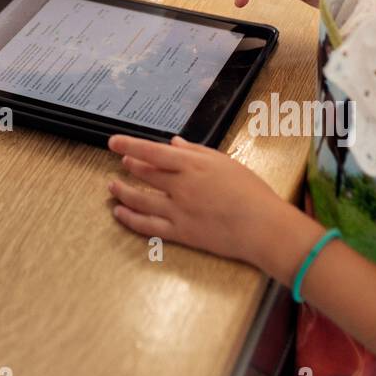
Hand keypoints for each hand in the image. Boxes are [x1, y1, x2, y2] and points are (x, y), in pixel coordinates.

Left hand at [107, 133, 285, 265]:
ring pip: (140, 199)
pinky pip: (148, 225)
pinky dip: (130, 218)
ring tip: (112, 186)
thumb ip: (195, 151)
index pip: (152, 151)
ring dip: (122, 191)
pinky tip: (120, 212)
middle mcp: (181, 186)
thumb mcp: (224, 162)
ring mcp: (178, 210)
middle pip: (145, 174)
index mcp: (192, 165)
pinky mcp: (180, 232)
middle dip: (130, 166)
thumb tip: (174, 143)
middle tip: (123, 162)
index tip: (114, 142)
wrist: (263, 227)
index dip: (129, 145)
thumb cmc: (251, 192)